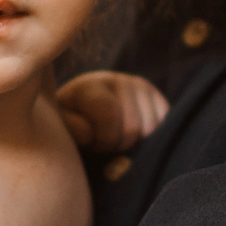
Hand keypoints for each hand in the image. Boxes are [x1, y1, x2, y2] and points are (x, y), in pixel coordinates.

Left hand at [55, 71, 169, 152]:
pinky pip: (164, 124)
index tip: (91, 145)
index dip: (102, 141)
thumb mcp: (61, 130)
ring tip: (116, 139)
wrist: (80, 118)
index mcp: (87, 87)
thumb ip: (73, 130)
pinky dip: (151, 138)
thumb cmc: (68, 130)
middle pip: (133, 128)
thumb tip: (93, 133)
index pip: (109, 116)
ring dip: (135, 144)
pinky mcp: (156, 96)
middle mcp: (115, 79)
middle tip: (104, 144)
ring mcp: (138, 85)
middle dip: (118, 146)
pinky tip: (133, 136)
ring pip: (151, 129)